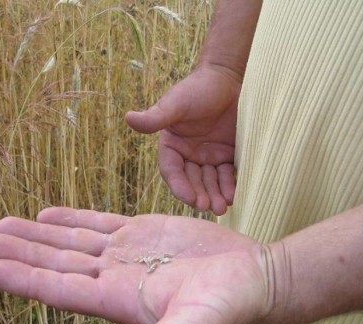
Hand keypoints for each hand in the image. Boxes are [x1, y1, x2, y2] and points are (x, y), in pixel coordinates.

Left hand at [0, 207, 271, 323]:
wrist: (254, 277)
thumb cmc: (228, 305)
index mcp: (119, 301)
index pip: (62, 290)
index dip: (27, 279)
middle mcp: (116, 279)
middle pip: (59, 265)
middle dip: (23, 253)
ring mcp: (128, 255)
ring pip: (73, 242)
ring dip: (39, 234)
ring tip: (4, 224)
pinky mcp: (144, 232)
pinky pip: (99, 223)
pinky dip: (72, 218)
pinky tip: (47, 213)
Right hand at [126, 67, 239, 214]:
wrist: (228, 77)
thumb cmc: (197, 88)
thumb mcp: (176, 103)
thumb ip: (156, 117)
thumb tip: (128, 118)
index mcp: (172, 146)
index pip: (172, 171)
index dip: (180, 186)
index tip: (190, 198)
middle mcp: (188, 155)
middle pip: (192, 181)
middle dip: (200, 195)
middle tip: (209, 207)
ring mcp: (208, 156)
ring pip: (209, 182)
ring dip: (214, 195)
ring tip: (222, 206)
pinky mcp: (227, 155)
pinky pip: (227, 175)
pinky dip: (229, 185)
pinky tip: (233, 195)